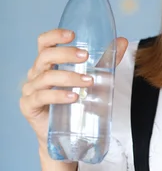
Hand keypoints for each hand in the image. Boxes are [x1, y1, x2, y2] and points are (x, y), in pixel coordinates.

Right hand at [20, 29, 128, 148]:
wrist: (67, 135)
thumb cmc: (77, 101)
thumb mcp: (93, 77)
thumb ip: (106, 60)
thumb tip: (123, 41)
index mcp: (48, 63)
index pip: (44, 42)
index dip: (55, 35)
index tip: (72, 35)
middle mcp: (36, 73)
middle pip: (45, 56)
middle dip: (66, 54)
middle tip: (86, 57)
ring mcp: (30, 90)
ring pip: (46, 77)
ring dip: (69, 77)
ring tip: (88, 81)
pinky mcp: (29, 106)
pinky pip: (41, 97)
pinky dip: (58, 95)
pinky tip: (73, 97)